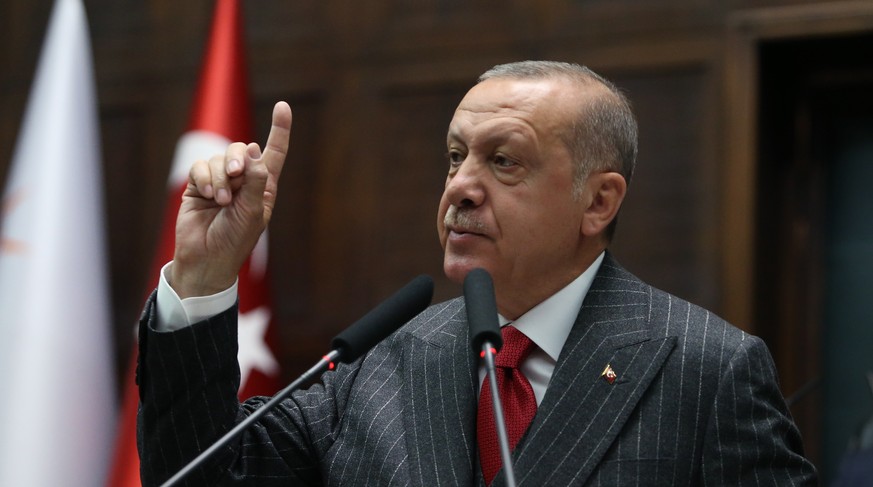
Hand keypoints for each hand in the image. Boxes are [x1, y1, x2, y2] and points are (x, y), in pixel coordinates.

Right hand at [169, 101, 291, 297]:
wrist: (205, 259)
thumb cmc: (234, 240)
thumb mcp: (252, 211)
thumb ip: (255, 180)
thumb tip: (252, 147)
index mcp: (263, 187)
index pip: (274, 153)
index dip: (279, 130)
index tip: (283, 106)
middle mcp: (243, 181)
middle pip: (241, 150)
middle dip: (236, 158)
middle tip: (235, 175)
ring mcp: (220, 182)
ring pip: (219, 158)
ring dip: (219, 177)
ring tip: (219, 200)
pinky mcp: (198, 185)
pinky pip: (200, 167)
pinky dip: (203, 178)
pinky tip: (205, 195)